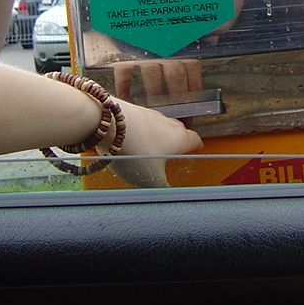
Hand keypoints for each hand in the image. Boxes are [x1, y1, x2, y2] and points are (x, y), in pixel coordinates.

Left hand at [108, 60, 204, 187]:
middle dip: (176, 142)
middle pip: (179, 132)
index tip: (193, 153)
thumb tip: (170, 194)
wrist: (107, 124)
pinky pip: (142, 123)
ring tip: (146, 151)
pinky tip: (129, 142)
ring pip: (160, 126)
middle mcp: (169, 124)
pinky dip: (140, 131)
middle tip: (169, 155)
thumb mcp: (151, 180)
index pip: (196, 141)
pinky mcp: (134, 110)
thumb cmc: (135, 152)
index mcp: (180, 139)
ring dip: (156, 136)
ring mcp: (151, 114)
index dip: (195, 148)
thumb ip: (164, 188)